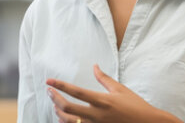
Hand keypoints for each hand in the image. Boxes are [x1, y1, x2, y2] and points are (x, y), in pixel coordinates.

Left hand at [47, 65, 181, 122]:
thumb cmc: (136, 106)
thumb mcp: (120, 90)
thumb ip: (104, 79)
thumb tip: (94, 66)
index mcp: (103, 101)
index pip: (76, 92)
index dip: (60, 85)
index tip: (49, 80)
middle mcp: (97, 115)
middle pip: (68, 108)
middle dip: (54, 99)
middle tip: (49, 91)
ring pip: (69, 121)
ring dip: (59, 112)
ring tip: (55, 105)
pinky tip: (64, 118)